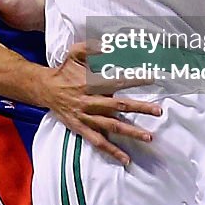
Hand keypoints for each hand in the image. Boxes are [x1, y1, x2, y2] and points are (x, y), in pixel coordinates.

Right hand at [47, 42, 161, 165]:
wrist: (45, 89)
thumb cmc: (65, 70)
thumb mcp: (76, 52)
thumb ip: (93, 48)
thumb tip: (110, 45)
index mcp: (91, 82)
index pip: (117, 81)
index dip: (135, 80)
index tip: (152, 79)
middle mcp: (90, 101)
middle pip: (119, 106)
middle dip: (140, 109)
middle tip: (158, 111)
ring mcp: (86, 117)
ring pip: (112, 126)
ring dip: (131, 132)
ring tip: (149, 137)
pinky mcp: (82, 129)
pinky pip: (98, 142)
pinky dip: (112, 151)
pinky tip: (126, 158)